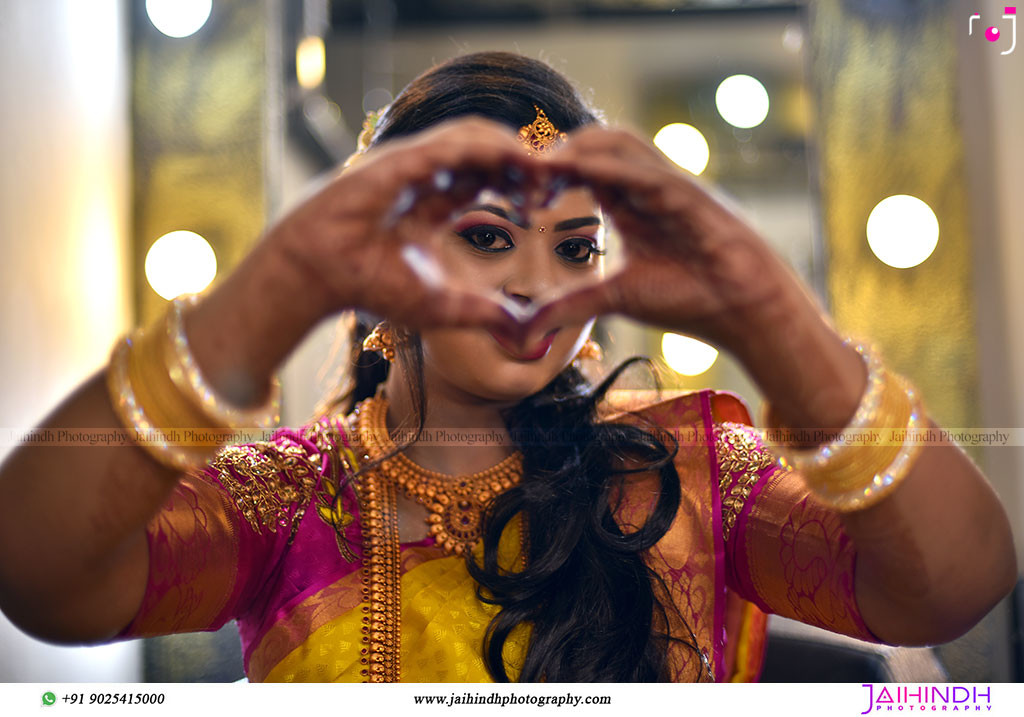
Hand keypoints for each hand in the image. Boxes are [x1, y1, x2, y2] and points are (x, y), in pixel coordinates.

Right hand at [267, 117, 543, 331]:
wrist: (319, 275)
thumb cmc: (368, 285)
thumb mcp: (441, 305)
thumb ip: (482, 312)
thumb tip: (522, 329)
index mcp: (433, 203)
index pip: (484, 179)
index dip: (517, 184)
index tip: (545, 201)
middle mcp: (425, 177)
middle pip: (485, 152)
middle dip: (521, 162)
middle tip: (554, 179)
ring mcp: (411, 164)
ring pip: (472, 137)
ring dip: (510, 148)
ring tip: (542, 167)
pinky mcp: (399, 160)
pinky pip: (451, 143)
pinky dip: (486, 146)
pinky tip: (515, 157)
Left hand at [522, 126, 801, 353]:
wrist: (742, 308)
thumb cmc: (689, 297)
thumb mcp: (615, 298)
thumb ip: (570, 306)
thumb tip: (525, 331)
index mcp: (629, 203)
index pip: (582, 169)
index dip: (548, 174)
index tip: (513, 190)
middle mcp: (646, 186)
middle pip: (595, 145)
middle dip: (555, 153)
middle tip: (517, 171)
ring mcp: (668, 184)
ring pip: (619, 144)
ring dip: (577, 150)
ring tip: (540, 165)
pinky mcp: (688, 193)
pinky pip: (644, 170)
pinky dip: (610, 167)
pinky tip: (577, 170)